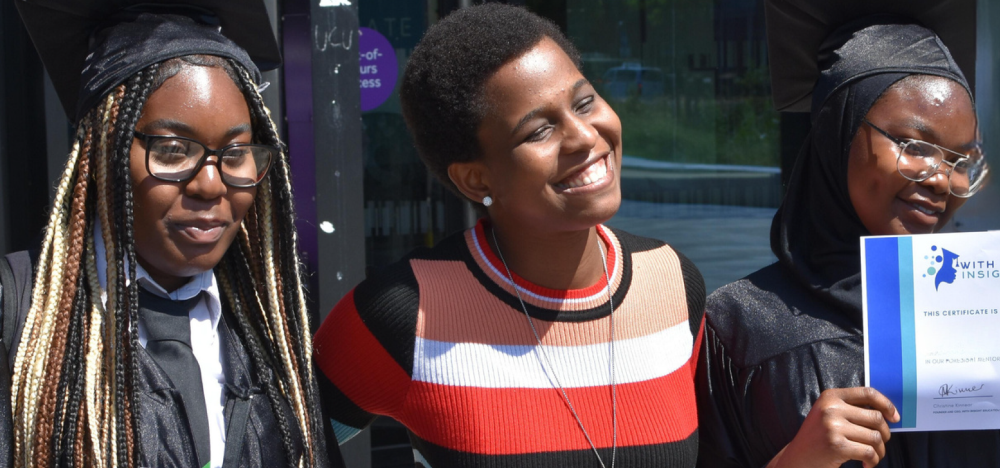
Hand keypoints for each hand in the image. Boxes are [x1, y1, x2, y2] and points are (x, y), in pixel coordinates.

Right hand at [767, 387, 900, 467]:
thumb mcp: (828, 414)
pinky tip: (866, 464)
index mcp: (831, 396)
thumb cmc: (818, 437)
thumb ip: (851, 408)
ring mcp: (833, 427)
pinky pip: (869, 452)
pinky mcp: (837, 446)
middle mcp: (831, 408)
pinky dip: (872, 461)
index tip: (895, 417)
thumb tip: (888, 412)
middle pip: (876, 418)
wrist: (797, 458)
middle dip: (884, 434)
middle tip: (879, 444)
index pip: (868, 393)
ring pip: (875, 437)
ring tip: (871, 457)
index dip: (886, 404)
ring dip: (879, 451)